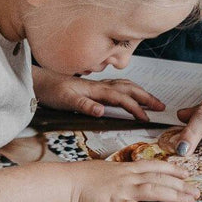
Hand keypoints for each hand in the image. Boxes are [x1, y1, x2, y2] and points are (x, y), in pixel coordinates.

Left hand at [33, 70, 164, 120]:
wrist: (40, 82)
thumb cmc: (52, 91)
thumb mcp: (66, 101)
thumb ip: (84, 105)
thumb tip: (101, 110)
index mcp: (97, 90)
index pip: (122, 99)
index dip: (136, 109)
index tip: (146, 118)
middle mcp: (101, 85)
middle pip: (130, 89)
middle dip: (147, 97)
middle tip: (161, 107)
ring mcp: (99, 85)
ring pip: (126, 86)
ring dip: (142, 93)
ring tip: (153, 101)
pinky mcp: (96, 87)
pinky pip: (119, 87)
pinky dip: (131, 90)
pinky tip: (132, 95)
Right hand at [66, 160, 200, 201]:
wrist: (66, 182)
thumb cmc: (81, 177)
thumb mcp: (106, 169)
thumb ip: (120, 174)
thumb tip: (129, 176)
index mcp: (126, 168)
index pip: (155, 166)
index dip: (173, 169)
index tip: (186, 173)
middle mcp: (128, 177)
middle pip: (160, 178)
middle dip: (181, 185)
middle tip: (196, 191)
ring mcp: (122, 190)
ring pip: (154, 190)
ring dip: (174, 195)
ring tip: (188, 201)